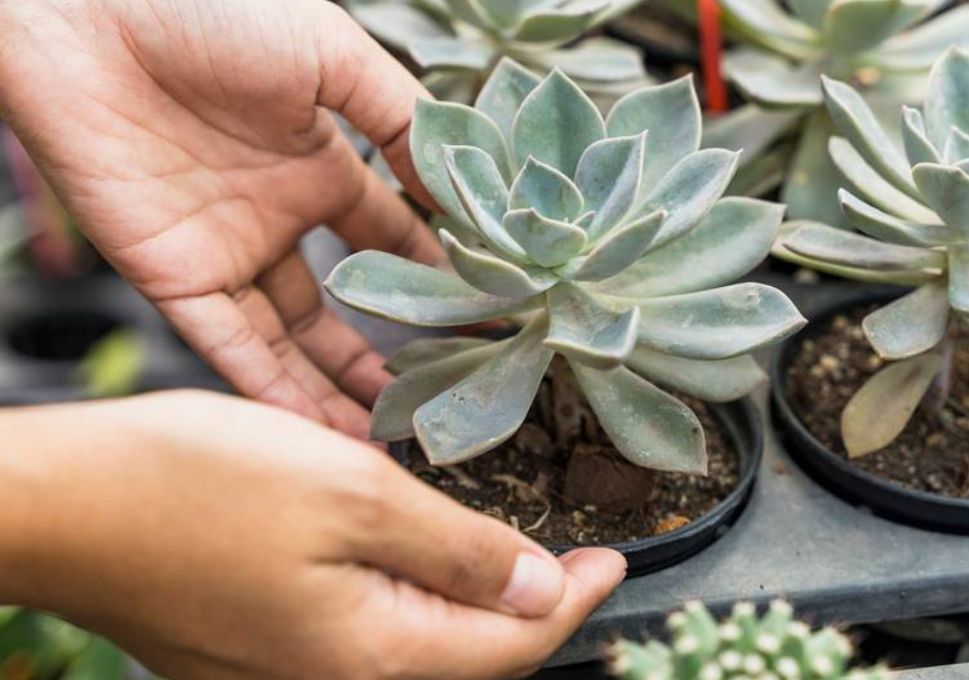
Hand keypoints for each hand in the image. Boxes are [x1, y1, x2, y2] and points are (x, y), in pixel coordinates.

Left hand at [0, 0, 442, 437]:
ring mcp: (224, 252)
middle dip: (389, 353)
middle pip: (342, 308)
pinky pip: (230, 348)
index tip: (489, 320)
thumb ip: (402, 120)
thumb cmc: (213, 9)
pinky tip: (320, 427)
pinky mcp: (171, 277)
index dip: (438, 279)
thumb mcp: (332, 54)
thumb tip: (464, 189)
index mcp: (318, 166)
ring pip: (290, 344)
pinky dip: (274, 391)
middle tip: (440, 398)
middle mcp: (276, 218)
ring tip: (390, 435)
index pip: (391, 240)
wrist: (86, 9)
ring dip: (335, 391)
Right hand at [0, 391, 625, 679]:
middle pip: (471, 661)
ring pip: (421, 652)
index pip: (514, 644)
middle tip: (577, 561)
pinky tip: (424, 565)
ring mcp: (289, 676)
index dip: (576, 600)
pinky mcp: (255, 654)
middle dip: (534, 613)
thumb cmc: (196, 485)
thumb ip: (457, 551)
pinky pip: (367, 641)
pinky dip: (416, 605)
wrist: (64, 504)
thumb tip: (539, 590)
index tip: (616, 560)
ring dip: (477, 609)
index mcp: (374, 655)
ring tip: (516, 560)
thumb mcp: (352, 494)